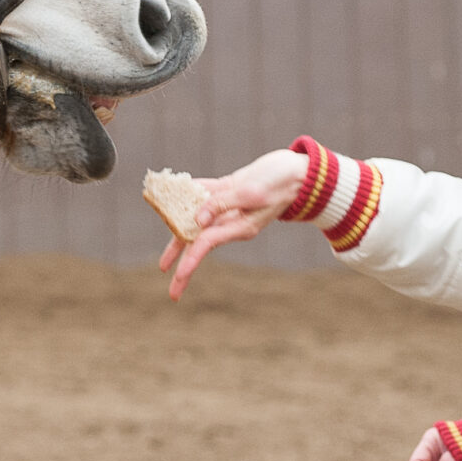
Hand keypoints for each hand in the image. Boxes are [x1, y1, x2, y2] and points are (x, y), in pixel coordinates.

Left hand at [157, 147, 308, 299]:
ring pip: (196, 223)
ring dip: (178, 237)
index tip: (175, 276)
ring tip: (164, 263)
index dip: (190, 259)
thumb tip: (197, 218)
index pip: (207, 244)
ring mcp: (229, 207)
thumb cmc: (280, 181)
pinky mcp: (228, 191)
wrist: (297, 171)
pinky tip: (171, 202)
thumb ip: (223, 203)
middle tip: (171, 289)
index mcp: (240, 227)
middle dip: (182, 263)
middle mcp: (231, 221)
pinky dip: (186, 197)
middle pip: (200, 243)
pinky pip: (202, 196)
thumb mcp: (253, 193)